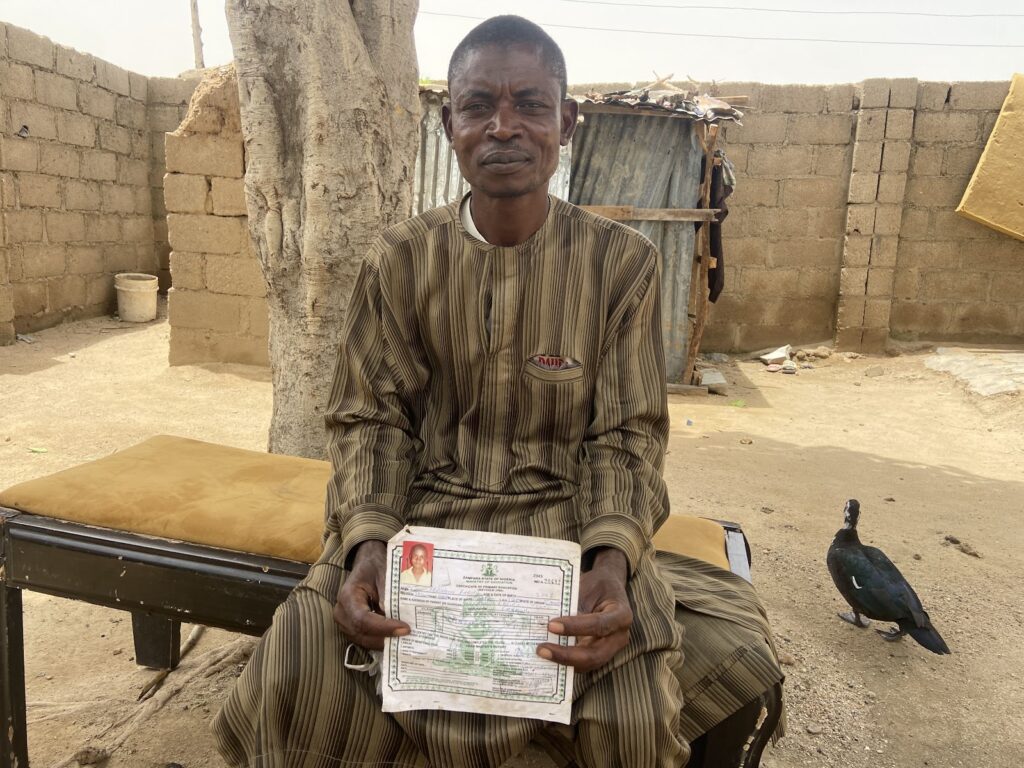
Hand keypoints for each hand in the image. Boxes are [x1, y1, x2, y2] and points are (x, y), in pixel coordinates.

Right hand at [333, 540, 409, 649]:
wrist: (368, 564)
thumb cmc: (376, 567)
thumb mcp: (385, 574)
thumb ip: (389, 595)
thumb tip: (401, 617)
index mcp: (347, 595)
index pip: (363, 619)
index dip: (384, 628)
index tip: (405, 629)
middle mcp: (342, 612)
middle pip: (362, 634)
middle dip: (386, 638)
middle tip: (409, 637)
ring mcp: (346, 623)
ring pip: (365, 641)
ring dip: (386, 642)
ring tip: (406, 640)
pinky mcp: (353, 629)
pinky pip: (367, 640)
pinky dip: (383, 640)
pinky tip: (399, 638)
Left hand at [536, 547, 631, 671]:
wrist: (608, 588)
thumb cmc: (596, 585)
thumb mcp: (586, 586)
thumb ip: (571, 603)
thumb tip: (546, 620)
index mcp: (621, 615)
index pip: (599, 625)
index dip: (575, 627)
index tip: (551, 625)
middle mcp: (620, 636)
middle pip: (595, 654)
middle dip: (566, 655)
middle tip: (542, 649)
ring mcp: (611, 649)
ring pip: (588, 664)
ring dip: (563, 661)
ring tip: (542, 653)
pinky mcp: (600, 655)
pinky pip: (583, 663)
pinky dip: (565, 662)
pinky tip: (548, 655)